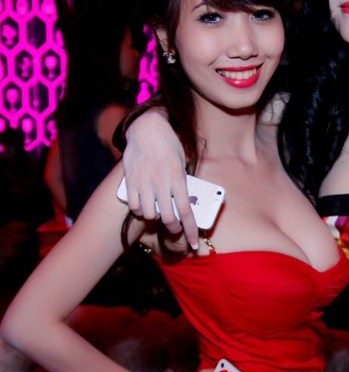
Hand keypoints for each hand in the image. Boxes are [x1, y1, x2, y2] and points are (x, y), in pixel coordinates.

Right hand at [122, 108, 199, 248]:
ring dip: (155, 218)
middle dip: (173, 228)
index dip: (191, 230)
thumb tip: (186, 202)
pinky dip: (139, 210)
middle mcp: (161, 183)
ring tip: (158, 213)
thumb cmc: (169, 145)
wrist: (148, 129)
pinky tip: (143, 205)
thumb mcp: (182, 163)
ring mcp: (145, 183)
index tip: (194, 242)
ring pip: (149, 214)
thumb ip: (182, 183)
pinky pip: (135, 205)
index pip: (187, 212)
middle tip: (174, 228)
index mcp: (178, 179)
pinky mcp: (131, 181)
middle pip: (168, 217)